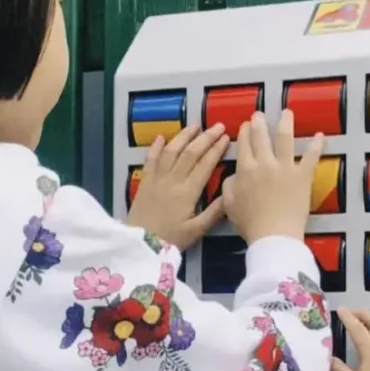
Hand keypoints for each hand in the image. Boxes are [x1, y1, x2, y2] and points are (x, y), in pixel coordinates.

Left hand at [127, 123, 228, 248]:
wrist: (139, 244)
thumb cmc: (171, 239)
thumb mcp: (197, 230)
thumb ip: (214, 212)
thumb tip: (230, 194)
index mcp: (188, 192)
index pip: (205, 165)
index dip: (216, 150)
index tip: (226, 138)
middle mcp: (173, 180)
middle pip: (190, 153)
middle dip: (205, 138)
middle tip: (217, 126)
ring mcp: (157, 178)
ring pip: (171, 151)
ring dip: (184, 136)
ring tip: (195, 125)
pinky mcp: (144, 182)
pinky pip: (150, 159)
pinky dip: (155, 147)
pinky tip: (161, 137)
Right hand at [222, 110, 323, 244]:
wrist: (274, 234)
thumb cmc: (250, 223)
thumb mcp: (229, 205)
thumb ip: (229, 186)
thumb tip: (235, 175)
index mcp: (245, 169)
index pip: (244, 145)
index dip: (245, 133)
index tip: (246, 125)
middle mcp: (264, 163)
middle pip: (260, 136)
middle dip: (259, 122)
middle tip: (260, 114)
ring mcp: (285, 167)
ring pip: (284, 138)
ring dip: (285, 123)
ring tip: (287, 112)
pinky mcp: (302, 175)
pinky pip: (311, 157)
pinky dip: (316, 145)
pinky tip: (320, 135)